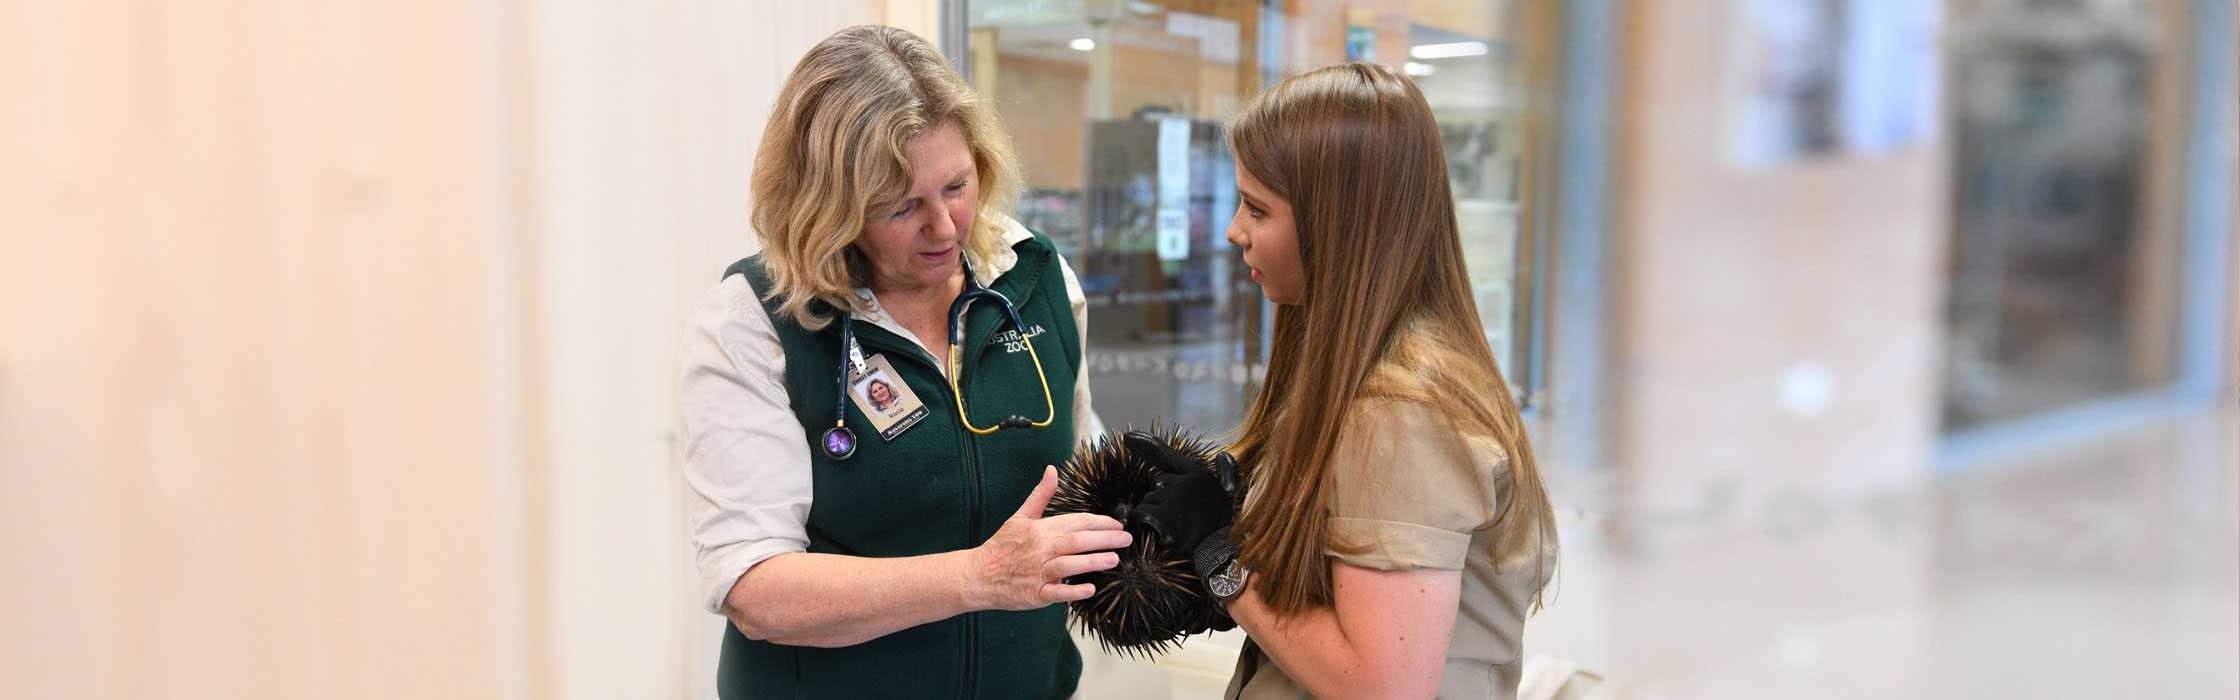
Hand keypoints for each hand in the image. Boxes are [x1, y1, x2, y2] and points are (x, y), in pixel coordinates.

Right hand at [968, 466, 1132, 610]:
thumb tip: (1052, 470)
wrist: (977, 575)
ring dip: (1093, 561)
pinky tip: (1091, 588)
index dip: (1100, 522)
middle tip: (1126, 539)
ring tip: (1114, 559)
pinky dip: (1073, 590)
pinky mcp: (1035, 593)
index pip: (1076, 521)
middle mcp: (1041, 548)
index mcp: (1040, 529)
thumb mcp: (1020, 516)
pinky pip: (1056, 593)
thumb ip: (1041, 494)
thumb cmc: (1001, 546)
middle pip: (1077, 541)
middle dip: (1105, 539)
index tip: (1118, 525)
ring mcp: (1038, 572)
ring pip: (1069, 564)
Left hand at [1122, 431, 1240, 556]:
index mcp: (1200, 475)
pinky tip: (1159, 536)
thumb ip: (1227, 474)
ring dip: (1151, 516)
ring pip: (1147, 501)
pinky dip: (1145, 525)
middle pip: (1155, 486)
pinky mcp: (1163, 515)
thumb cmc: (1223, 530)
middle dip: (1158, 502)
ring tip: (1171, 531)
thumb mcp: (1231, 497)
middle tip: (1175, 522)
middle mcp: (1186, 482)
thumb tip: (1223, 455)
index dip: (1147, 445)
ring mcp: (1173, 498)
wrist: (1219, 555)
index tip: (1127, 438)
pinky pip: (1141, 515)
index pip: (1168, 457)